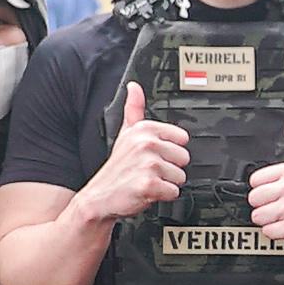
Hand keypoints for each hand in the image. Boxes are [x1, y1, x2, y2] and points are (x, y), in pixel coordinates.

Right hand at [73, 86, 191, 226]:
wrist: (99, 197)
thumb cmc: (117, 168)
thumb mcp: (125, 134)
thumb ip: (134, 109)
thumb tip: (134, 87)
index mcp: (144, 129)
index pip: (182, 138)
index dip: (170, 150)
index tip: (155, 155)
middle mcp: (146, 144)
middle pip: (184, 158)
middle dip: (170, 169)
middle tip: (150, 171)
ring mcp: (147, 164)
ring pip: (180, 177)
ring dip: (166, 183)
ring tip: (147, 180)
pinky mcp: (148, 184)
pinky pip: (173, 192)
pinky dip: (162, 196)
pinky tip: (146, 192)